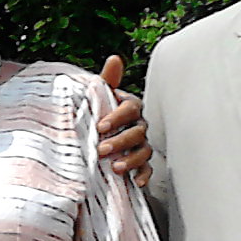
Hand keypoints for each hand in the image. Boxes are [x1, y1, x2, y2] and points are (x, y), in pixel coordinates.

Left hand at [95, 54, 152, 187]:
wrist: (93, 140)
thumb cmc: (98, 114)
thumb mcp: (97, 97)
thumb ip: (106, 80)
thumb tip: (114, 59)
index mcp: (128, 107)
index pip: (130, 108)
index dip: (117, 117)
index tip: (100, 126)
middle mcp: (138, 125)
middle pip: (137, 132)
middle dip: (120, 141)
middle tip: (101, 150)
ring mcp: (141, 145)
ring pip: (143, 151)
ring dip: (130, 159)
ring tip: (114, 168)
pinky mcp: (139, 164)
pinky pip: (147, 169)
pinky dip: (142, 175)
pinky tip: (135, 181)